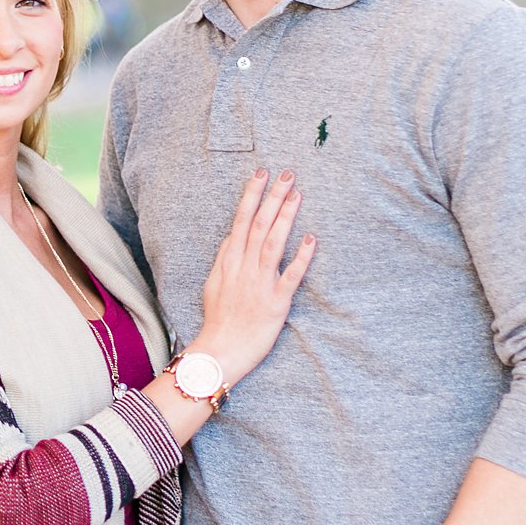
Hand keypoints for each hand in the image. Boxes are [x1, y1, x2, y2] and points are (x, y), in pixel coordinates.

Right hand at [192, 168, 314, 385]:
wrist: (220, 351)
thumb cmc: (218, 319)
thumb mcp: (213, 283)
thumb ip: (225, 258)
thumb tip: (233, 235)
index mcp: (229, 261)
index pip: (241, 220)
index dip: (252, 195)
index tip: (262, 173)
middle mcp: (244, 267)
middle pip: (259, 224)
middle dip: (273, 197)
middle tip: (287, 173)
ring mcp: (260, 283)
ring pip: (273, 242)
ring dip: (285, 216)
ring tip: (297, 194)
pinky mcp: (276, 301)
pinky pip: (291, 275)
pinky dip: (302, 256)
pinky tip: (312, 238)